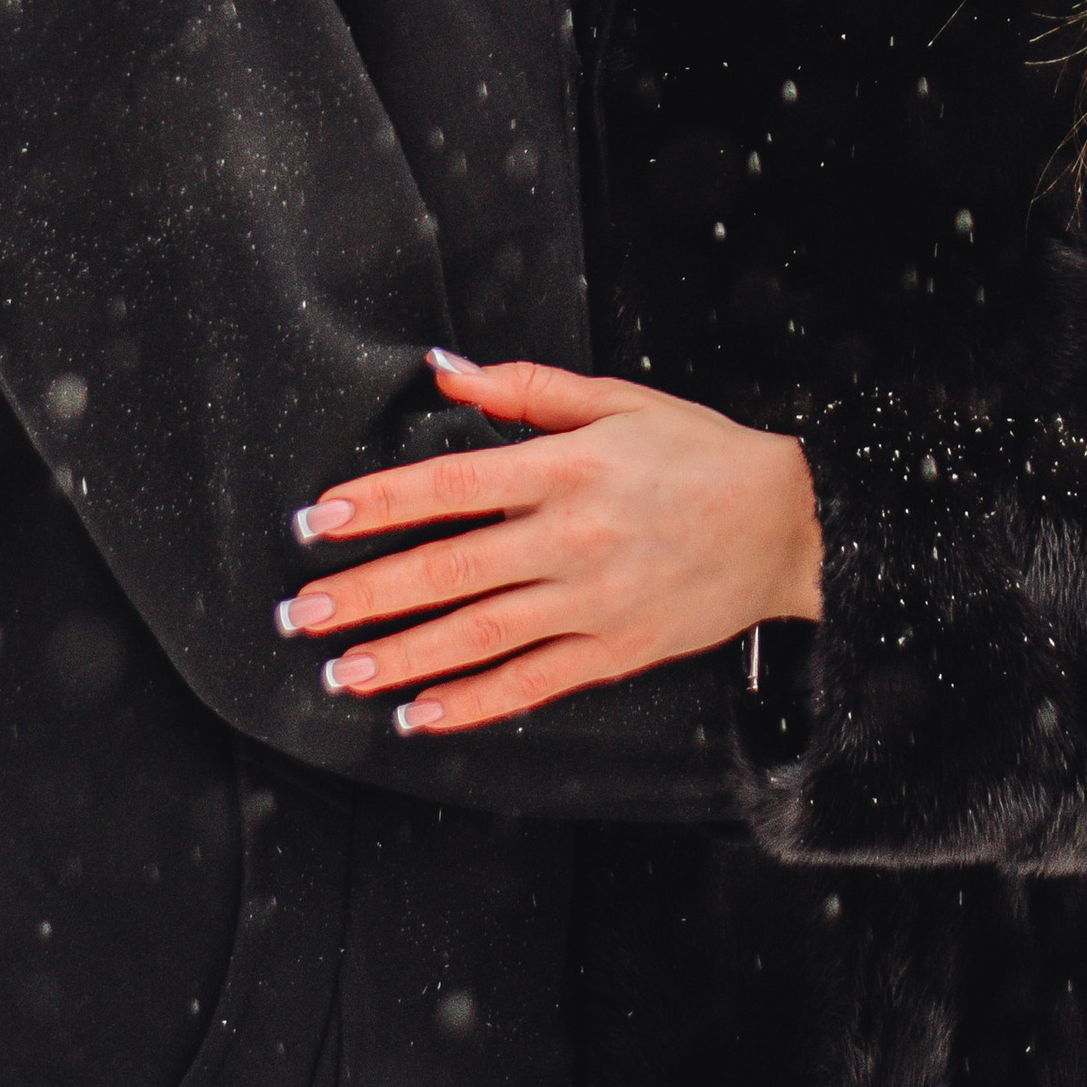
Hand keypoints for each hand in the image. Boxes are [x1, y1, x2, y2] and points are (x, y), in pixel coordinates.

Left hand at [273, 352, 823, 732]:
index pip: (450, 486)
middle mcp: (571, 539)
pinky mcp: (613, 652)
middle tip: (301, 610)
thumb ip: (526, 391)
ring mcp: (591, 604)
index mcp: (567, 469)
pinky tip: (419, 715)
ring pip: (479, 635)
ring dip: (402, 655)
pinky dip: (471, 705)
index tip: (319, 519)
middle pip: (449, 570)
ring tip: (341, 668)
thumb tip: (446, 370)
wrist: (786, 524)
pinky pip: (530, 684)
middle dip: (366, 592)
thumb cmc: (699, 452)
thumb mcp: (617, 400)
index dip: (379, 503)